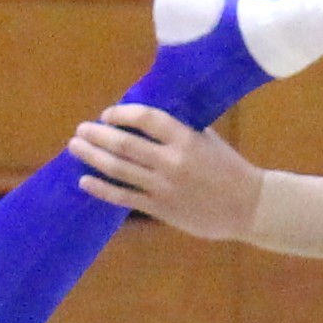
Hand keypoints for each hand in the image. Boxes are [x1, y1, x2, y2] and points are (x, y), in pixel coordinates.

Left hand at [66, 106, 259, 237]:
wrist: (248, 206)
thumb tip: (145, 119)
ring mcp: (164, 186)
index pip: (145, 119)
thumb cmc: (229, 168)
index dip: (122, 114)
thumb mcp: (207, 139)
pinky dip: (102, 189)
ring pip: (119, 169)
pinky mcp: (160, 208)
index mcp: (186, 139)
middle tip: (80, 129)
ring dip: (93, 157)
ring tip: (75, 147)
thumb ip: (179, 130)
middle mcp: (172, 161)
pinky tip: (84, 181)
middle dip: (97, 135)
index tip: (107, 114)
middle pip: (124, 144)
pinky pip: (124, 197)